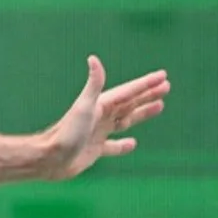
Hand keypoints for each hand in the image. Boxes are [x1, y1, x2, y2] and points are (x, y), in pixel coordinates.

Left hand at [37, 55, 169, 180]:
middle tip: (167, 86)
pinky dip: (123, 145)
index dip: (146, 84)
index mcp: (100, 105)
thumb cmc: (67, 132)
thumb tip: (93, 58)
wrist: (50, 159)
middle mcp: (99, 117)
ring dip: (141, 113)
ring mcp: (97, 133)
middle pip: (129, 103)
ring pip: (125, 121)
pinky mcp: (94, 150)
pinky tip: (132, 143)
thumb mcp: (84, 107)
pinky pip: (113, 146)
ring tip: (159, 106)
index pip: (128, 92)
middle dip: (147, 94)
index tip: (163, 76)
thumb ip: (93, 84)